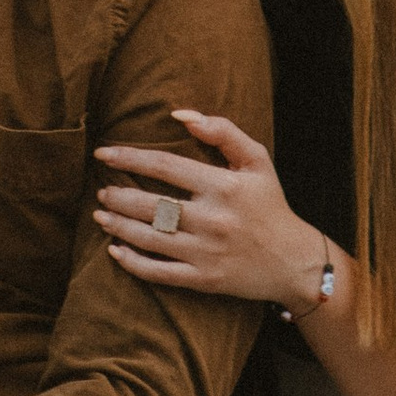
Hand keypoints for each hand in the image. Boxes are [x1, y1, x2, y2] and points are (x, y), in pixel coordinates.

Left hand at [94, 109, 326, 309]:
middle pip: (151, 205)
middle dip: (118, 197)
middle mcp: (213, 220)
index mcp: (223, 186)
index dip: (130, 158)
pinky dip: (133, 263)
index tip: (104, 153)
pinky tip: (115, 251)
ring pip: (149, 239)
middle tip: (101, 192)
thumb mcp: (257, 161)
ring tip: (100, 216)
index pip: (165, 167)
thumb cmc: (270, 205)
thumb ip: (222, 131)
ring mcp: (206, 252)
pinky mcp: (204, 280)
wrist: (294, 262)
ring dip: (118, 226)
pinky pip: (159, 272)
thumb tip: (181, 115)